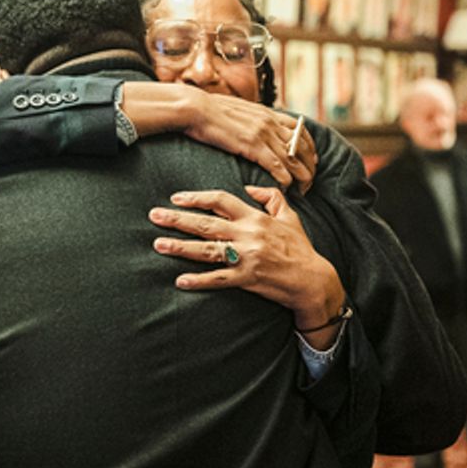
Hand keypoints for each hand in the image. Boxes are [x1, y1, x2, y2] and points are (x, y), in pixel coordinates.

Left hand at [149, 186, 345, 346]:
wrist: (312, 279)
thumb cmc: (299, 247)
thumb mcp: (289, 216)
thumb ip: (271, 197)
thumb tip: (249, 187)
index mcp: (255, 218)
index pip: (221, 201)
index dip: (197, 198)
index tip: (176, 198)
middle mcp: (248, 235)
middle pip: (206, 224)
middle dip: (178, 219)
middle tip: (154, 216)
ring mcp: (246, 257)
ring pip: (207, 250)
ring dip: (180, 247)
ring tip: (158, 244)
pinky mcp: (247, 279)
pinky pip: (218, 280)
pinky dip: (199, 281)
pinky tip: (180, 280)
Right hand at [181, 94, 317, 192]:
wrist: (195, 108)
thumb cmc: (210, 110)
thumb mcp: (237, 110)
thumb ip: (250, 118)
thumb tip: (253, 125)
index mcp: (267, 113)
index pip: (300, 128)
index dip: (309, 146)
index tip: (311, 159)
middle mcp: (270, 122)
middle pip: (302, 145)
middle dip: (310, 164)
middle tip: (310, 180)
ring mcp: (263, 133)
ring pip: (294, 157)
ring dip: (302, 175)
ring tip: (304, 189)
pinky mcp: (252, 146)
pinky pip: (277, 165)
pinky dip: (285, 178)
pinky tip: (287, 188)